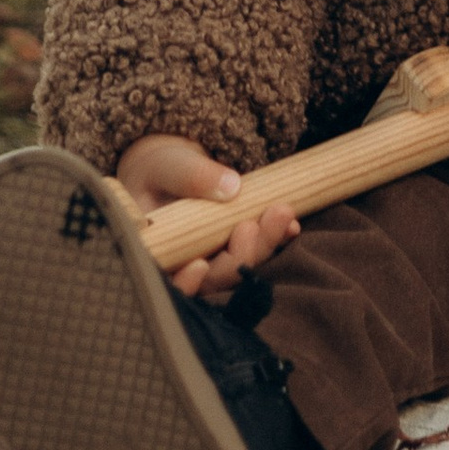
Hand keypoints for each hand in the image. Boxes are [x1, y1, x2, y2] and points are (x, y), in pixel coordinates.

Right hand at [114, 136, 300, 299]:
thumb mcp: (170, 165)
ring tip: (282, 215)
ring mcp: (214, 260)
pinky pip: (257, 252)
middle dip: (238, 257)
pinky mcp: (236, 249)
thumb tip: (230, 188)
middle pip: (213, 278)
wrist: (178, 168)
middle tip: (253, 224)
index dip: (184, 284)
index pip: (169, 282)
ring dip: (263, 247)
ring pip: (239, 268)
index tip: (199, 265)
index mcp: (156, 253)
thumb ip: (192, 176)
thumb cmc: (163, 169)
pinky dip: (275, 241)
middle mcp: (185, 265)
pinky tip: (292, 227)